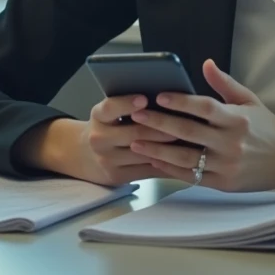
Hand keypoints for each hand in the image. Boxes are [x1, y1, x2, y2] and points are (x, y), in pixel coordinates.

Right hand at [19, 95, 180, 186]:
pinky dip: (167, 163)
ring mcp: (107, 160)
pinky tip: (183, 157)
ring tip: (191, 139)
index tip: (145, 98)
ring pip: (145, 153)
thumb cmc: (107, 125)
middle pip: (135, 133)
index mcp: (98, 116)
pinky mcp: (117, 177)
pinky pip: (148, 170)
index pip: (110, 108)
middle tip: (185, 122)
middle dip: (162, 128)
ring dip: (169, 147)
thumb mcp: (108, 112)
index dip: (127, 103)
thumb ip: (127, 105)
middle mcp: (99, 139)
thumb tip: (164, 97)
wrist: (82, 154)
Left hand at [127, 59, 274, 191]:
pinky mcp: (224, 183)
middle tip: (136, 116)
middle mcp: (231, 142)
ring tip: (136, 141)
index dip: (181, 101)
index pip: (204, 107)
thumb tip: (206, 63)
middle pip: (189, 132)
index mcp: (237, 119)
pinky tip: (154, 161)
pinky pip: (193, 176)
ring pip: (186, 158)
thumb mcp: (250, 100)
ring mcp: (227, 165)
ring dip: (158, 150)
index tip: (158, 96)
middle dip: (159, 124)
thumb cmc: (267, 127)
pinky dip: (171, 169)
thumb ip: (225, 83)